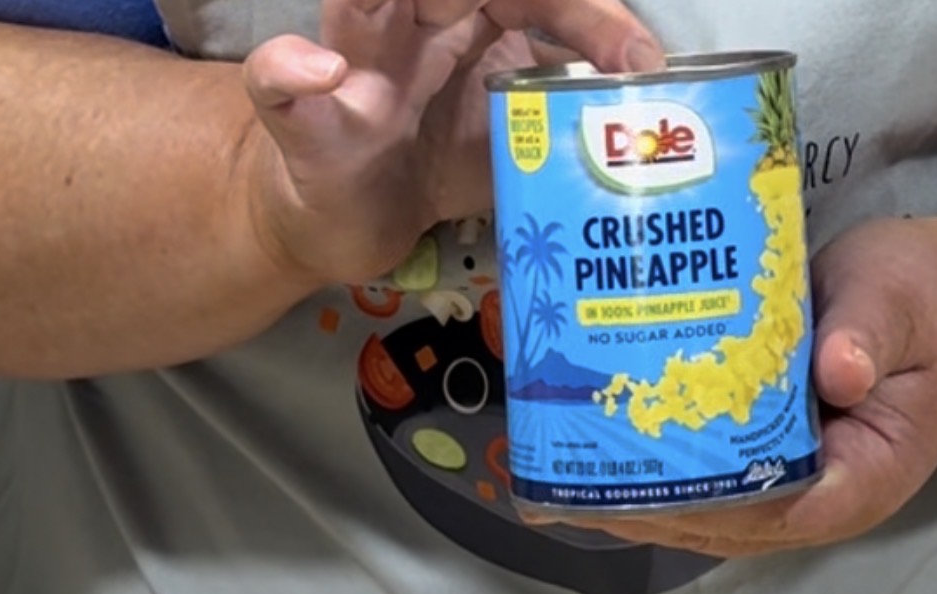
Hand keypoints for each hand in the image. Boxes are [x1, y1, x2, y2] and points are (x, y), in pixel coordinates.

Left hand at [238, 0, 663, 286]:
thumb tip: (312, 64)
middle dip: (590, 15)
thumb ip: (284, 92)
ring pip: (561, 31)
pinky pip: (567, 90)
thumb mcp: (294, 139)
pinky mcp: (512, 112)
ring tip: (652, 87)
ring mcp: (486, 65)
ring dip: (610, 49)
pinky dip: (607, 102)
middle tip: (638, 62)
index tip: (570, 20)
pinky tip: (638, 126)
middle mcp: (445, 22)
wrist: (334, 229)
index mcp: (390, 11)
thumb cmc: (312, 177)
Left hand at [561, 213, 936, 558]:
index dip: (694, 507)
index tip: (627, 484)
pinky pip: (709, 478)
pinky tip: (606, 440)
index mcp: (858, 482)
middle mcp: (818, 499)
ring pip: (705, 510)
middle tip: (565, 472)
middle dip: (642, 503)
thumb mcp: (907, 300)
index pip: (767, 514)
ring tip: (563, 465)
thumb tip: (837, 370)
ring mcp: (794, 486)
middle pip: (718, 524)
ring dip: (639, 492)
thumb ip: (872, 332)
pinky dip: (659, 464)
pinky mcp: (774, 459)